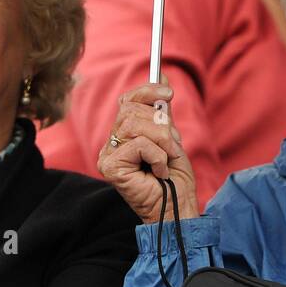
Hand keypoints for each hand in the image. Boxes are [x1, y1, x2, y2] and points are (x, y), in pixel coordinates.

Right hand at [98, 79, 198, 223]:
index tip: (168, 92)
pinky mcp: (110, 167)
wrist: (177, 210)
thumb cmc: (175, 180)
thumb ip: (162, 111)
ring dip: (162, 141)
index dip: (146, 92)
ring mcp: (107, 156)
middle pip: (131, 110)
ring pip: (135, 125)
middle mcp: (111, 145)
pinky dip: (158, 156)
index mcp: (123, 136)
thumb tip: (161, 77)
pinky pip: (139, 144)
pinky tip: (159, 171)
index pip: (127, 101)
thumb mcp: (170, 137)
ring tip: (167, 159)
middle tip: (171, 144)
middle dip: (161, 125)